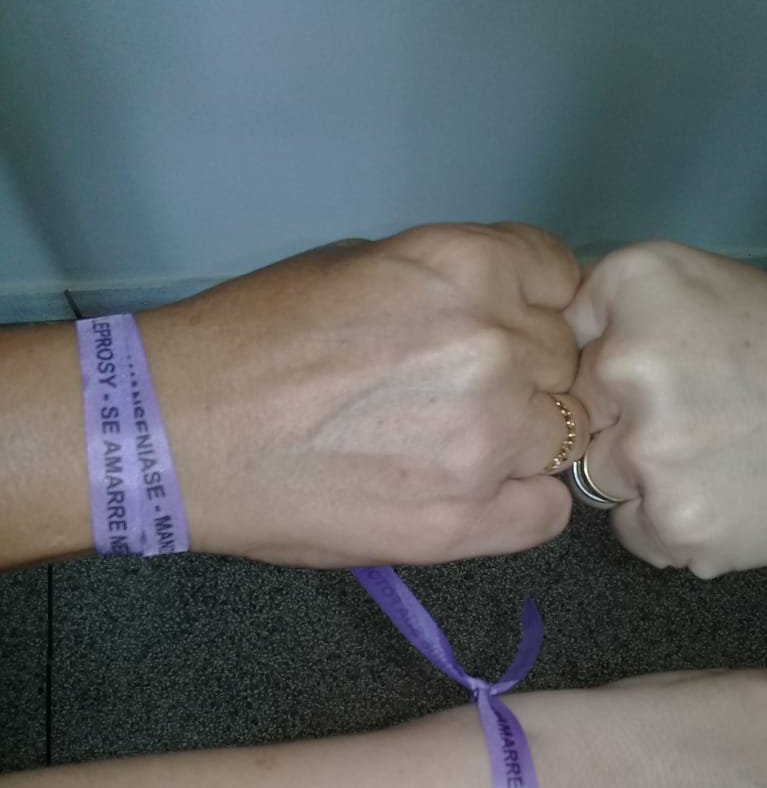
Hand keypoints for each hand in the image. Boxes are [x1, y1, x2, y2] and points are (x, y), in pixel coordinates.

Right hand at [140, 223, 586, 566]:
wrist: (181, 432)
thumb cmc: (257, 338)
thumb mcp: (364, 267)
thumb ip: (454, 286)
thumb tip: (509, 314)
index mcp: (469, 266)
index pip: (561, 282)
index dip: (534, 310)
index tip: (504, 331)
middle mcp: (495, 348)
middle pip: (564, 362)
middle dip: (524, 374)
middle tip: (456, 395)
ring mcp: (488, 440)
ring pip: (563, 436)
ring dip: (522, 441)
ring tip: (448, 447)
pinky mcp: (465, 521)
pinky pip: (548, 511)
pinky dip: (519, 502)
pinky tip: (467, 493)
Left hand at [565, 241, 766, 575]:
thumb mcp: (701, 287)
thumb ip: (616, 309)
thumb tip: (544, 354)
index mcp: (636, 285)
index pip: (564, 343)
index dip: (611, 368)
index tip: (667, 371)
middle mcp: (630, 361)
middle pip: (578, 415)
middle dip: (623, 424)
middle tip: (701, 417)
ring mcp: (649, 448)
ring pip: (601, 477)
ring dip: (645, 479)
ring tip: (718, 456)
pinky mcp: (672, 520)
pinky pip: (632, 531)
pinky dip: (668, 525)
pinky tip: (723, 494)